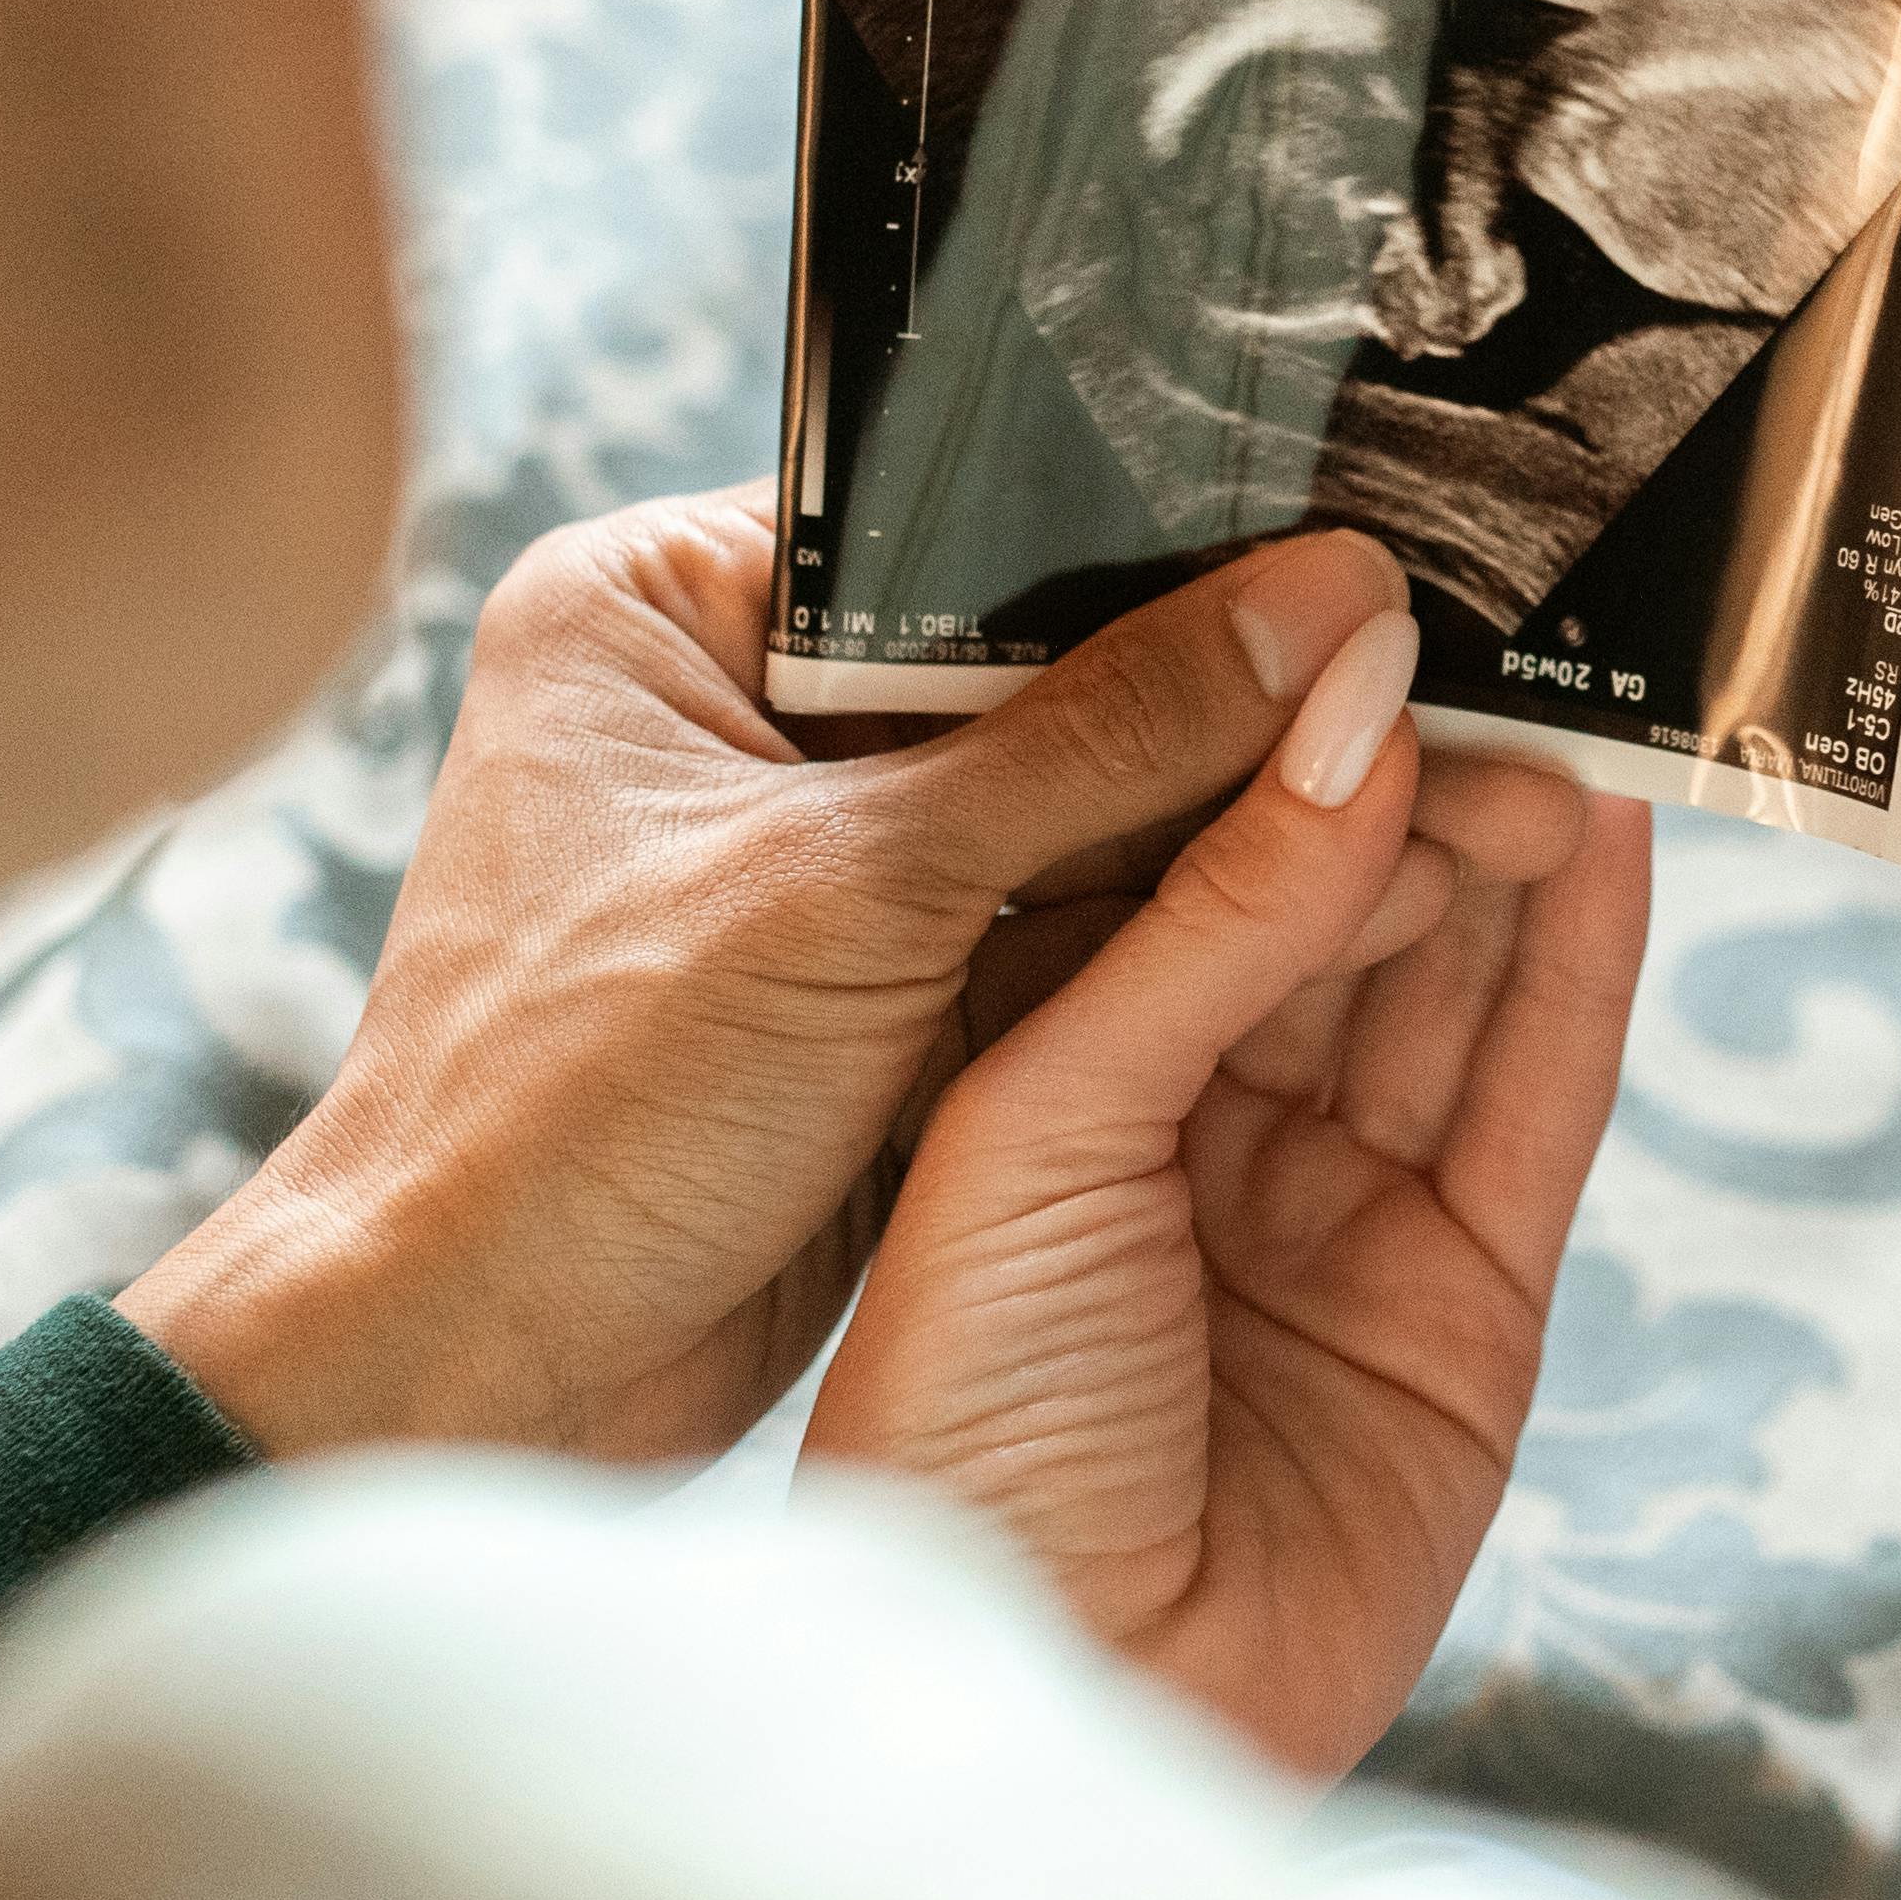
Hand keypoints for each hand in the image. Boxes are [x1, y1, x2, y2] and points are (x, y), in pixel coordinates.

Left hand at [123, 495, 1494, 1464]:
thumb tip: (1334, 607)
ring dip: (1209, 827)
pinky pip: (1053, 928)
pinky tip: (1331, 913)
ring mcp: (809, 858)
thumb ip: (1109, 741)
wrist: (470, 1379)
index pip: (960, 520)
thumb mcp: (864, 894)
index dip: (1157, 539)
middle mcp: (737, 704)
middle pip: (1035, 660)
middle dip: (1212, 696)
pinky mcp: (868, 992)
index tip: (1348, 545)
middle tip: (1424, 674)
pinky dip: (1163, 940)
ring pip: (1064, 805)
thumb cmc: (572, 1111)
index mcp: (666, 604)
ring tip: (1429, 784)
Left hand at [811, 620, 1657, 1778]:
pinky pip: (1525, 1104)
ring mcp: (1308, 1212)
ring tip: (1559, 709)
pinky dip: (1570, 975)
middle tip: (1486, 635)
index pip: (1142, 828)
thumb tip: (1350, 700)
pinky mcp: (1450, 1308)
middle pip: (1306, 889)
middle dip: (1392, 761)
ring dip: (1490, 844)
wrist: (1032, 1715)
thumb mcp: (1034, 1118)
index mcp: (1012, 1060)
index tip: (1333, 580)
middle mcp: (1159, 1119)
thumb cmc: (945, 1424)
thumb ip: (1198, 909)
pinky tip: (1600, 846)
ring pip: (1425, 977)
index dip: (1241, 711)